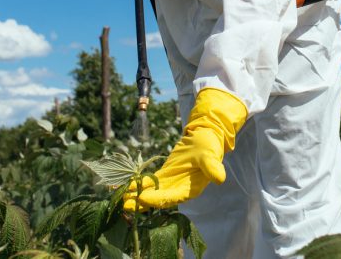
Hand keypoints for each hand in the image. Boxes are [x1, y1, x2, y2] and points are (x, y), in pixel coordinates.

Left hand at [124, 88, 246, 211]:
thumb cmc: (208, 143)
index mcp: (192, 188)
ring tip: (120, 198)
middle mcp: (180, 190)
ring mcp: (170, 184)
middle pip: (159, 199)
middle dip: (141, 203)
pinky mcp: (164, 177)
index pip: (173, 197)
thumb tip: (219, 178)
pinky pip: (149, 183)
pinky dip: (138, 185)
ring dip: (136, 196)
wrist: (204, 135)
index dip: (158, 199)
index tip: (143, 198)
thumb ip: (212, 166)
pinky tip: (124, 187)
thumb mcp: (210, 153)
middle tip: (124, 205)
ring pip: (151, 193)